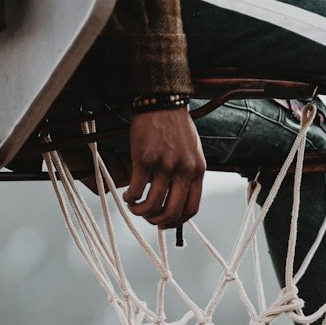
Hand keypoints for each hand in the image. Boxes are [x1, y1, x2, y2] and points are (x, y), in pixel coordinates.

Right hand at [124, 108, 204, 230]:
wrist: (162, 101)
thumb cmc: (176, 126)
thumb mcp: (193, 151)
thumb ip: (189, 173)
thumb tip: (177, 198)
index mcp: (198, 170)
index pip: (192, 209)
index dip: (177, 222)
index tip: (165, 223)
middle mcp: (184, 170)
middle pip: (172, 212)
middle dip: (157, 221)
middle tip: (147, 218)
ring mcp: (165, 165)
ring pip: (153, 205)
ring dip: (140, 212)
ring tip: (133, 206)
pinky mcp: (145, 159)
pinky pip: (136, 190)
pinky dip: (130, 198)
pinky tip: (127, 195)